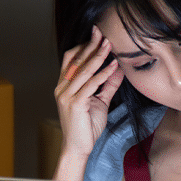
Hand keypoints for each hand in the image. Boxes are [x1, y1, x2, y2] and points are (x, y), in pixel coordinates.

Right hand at [52, 25, 124, 180]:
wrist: (78, 148)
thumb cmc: (86, 126)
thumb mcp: (99, 102)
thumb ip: (108, 85)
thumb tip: (119, 68)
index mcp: (64, 86)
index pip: (70, 59)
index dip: (83, 46)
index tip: (96, 35)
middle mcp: (62, 88)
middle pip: (76, 60)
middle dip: (90, 45)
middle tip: (102, 32)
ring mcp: (67, 96)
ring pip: (84, 70)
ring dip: (98, 55)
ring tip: (109, 44)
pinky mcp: (75, 104)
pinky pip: (91, 84)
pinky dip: (104, 73)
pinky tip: (114, 65)